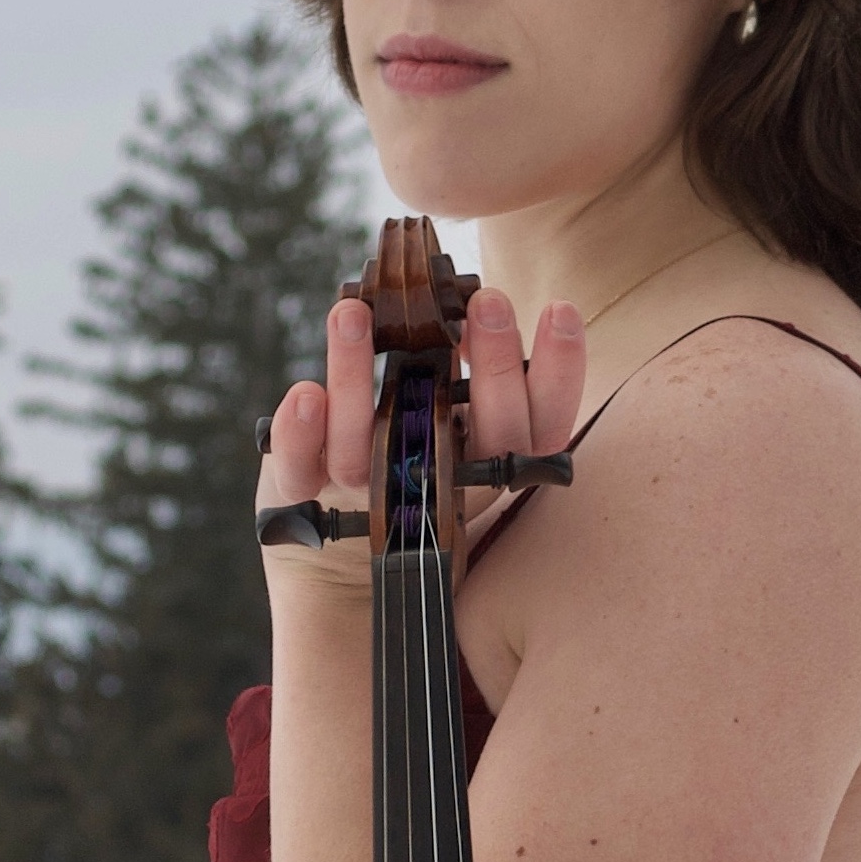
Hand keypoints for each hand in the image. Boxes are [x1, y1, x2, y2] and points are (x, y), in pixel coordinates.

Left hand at [259, 286, 586, 575]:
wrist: (339, 560)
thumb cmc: (405, 465)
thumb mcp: (446, 421)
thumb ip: (463, 370)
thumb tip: (470, 301)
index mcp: (482, 461)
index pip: (539, 424)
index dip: (558, 374)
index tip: (561, 310)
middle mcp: (439, 483)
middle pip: (483, 439)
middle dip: (494, 369)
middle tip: (488, 304)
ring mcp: (370, 494)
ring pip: (369, 448)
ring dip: (357, 378)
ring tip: (351, 313)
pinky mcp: (305, 500)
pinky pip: (301, 469)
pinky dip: (300, 434)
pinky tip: (304, 393)